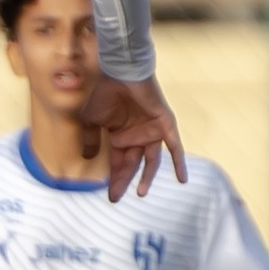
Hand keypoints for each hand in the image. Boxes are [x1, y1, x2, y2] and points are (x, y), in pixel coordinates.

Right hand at [83, 71, 186, 198]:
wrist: (121, 72)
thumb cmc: (105, 93)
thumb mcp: (91, 120)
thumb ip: (91, 139)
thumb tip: (87, 157)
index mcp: (121, 136)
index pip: (119, 162)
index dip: (114, 178)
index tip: (110, 195)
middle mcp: (137, 136)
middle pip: (132, 164)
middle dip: (124, 180)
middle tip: (117, 197)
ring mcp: (152, 131)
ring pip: (151, 160)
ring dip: (147, 177)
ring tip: (140, 193)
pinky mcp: (165, 125)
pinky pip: (174, 147)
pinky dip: (179, 162)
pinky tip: (181, 179)